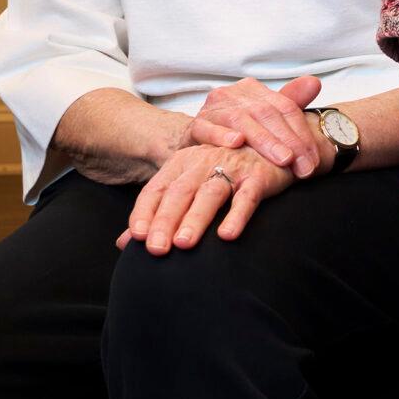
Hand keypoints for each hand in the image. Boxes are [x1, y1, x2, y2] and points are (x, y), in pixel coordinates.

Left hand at [118, 142, 296, 254]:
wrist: (273, 149)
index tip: (136, 238)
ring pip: (210, 194)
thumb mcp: (190, 185)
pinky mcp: (259, 177)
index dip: (145, 212)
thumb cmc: (226, 171)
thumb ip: (159, 213)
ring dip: (196, 219)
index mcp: (182, 163)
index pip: (156, 189)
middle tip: (156, 249)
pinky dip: (236, 215)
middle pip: (179, 192)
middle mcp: (203, 162)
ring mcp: (232, 168)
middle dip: (165, 221)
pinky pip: (247, 197)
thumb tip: (124, 243)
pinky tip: (226, 235)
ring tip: (184, 244)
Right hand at [186, 74, 328, 176]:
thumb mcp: (265, 117)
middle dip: (289, 141)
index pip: (285, 107)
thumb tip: (315, 82)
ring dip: (264, 141)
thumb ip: (290, 101)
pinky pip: (207, 128)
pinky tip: (236, 143)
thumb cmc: (236, 130)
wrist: (196, 139)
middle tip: (303, 165)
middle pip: (266, 114)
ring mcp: (212, 109)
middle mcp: (232, 94)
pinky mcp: (194, 126)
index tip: (314, 159)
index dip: (302, 133)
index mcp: (253, 90)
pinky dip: (221, 135)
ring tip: (283, 158)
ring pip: (241, 120)